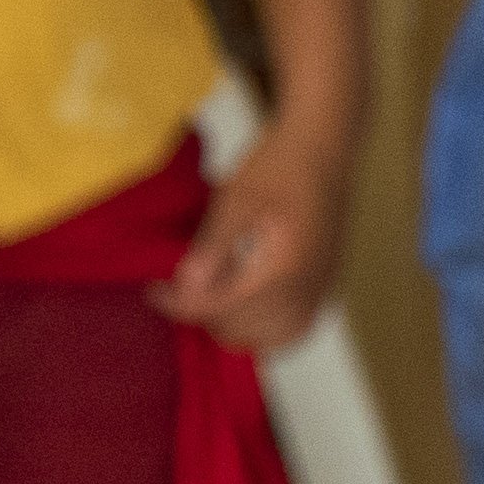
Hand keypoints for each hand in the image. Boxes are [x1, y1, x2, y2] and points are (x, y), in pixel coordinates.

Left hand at [151, 105, 357, 353]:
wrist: (324, 144)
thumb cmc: (280, 164)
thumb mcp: (233, 200)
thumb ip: (211, 249)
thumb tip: (186, 289)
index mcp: (282, 267)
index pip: (220, 308)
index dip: (179, 304)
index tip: (156, 291)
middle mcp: (306, 286)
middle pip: (244, 332)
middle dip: (206, 316)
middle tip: (181, 291)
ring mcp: (321, 287)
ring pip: (273, 339)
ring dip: (239, 327)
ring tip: (213, 301)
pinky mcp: (327, 282)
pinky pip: (298, 326)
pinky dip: (268, 327)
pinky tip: (248, 306)